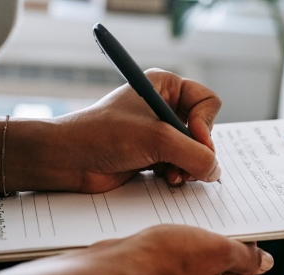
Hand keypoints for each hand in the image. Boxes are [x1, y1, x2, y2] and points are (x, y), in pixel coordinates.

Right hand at [0, 225, 272, 274]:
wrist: (112, 272)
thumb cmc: (162, 260)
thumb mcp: (216, 249)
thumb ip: (245, 256)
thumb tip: (265, 263)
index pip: (245, 270)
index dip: (244, 245)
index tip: (237, 226)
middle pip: (218, 269)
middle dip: (214, 244)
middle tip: (206, 223)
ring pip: (191, 267)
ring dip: (190, 246)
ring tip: (181, 228)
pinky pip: (168, 268)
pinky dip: (167, 252)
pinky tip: (160, 239)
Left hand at [38, 69, 222, 192]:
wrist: (68, 159)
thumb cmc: (103, 135)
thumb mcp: (157, 139)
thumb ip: (194, 154)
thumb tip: (216, 171)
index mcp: (165, 86)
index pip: (208, 102)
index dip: (206, 124)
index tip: (195, 140)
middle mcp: (164, 106)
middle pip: (204, 130)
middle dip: (197, 151)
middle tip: (185, 165)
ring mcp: (158, 132)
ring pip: (194, 151)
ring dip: (187, 166)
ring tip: (173, 175)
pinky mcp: (152, 155)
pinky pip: (180, 165)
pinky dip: (177, 174)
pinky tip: (165, 179)